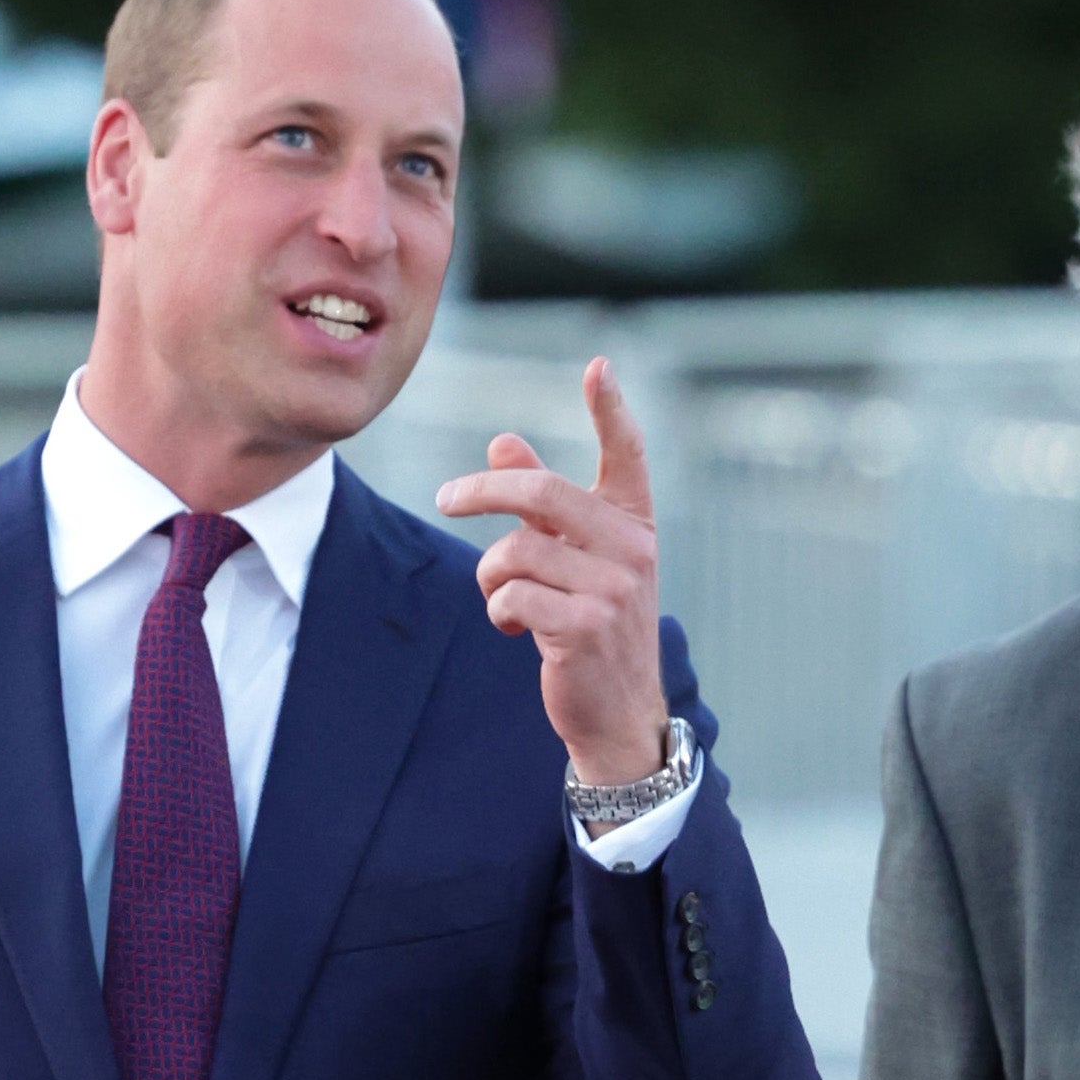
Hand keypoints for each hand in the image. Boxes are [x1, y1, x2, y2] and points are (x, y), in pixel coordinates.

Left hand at [437, 357, 668, 790]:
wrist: (619, 712)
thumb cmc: (593, 626)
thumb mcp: (577, 561)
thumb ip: (543, 504)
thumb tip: (500, 444)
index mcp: (635, 525)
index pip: (627, 456)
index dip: (611, 411)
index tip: (598, 367)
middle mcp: (633, 550)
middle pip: (541, 493)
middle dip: (481, 493)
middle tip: (444, 500)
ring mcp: (614, 589)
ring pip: (515, 551)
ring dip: (492, 576)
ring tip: (505, 600)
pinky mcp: (585, 628)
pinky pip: (512, 596)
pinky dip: (499, 611)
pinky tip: (513, 629)